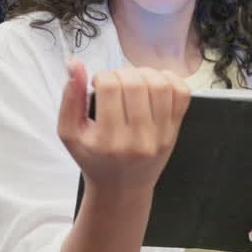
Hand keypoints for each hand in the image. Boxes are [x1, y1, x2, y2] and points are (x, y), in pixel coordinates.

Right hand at [56, 60, 190, 194]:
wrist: (122, 187)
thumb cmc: (93, 158)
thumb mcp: (70, 134)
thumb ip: (69, 98)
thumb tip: (75, 64)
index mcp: (108, 140)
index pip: (110, 88)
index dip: (103, 76)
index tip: (99, 84)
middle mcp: (138, 139)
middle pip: (136, 84)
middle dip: (122, 73)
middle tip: (116, 82)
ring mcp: (160, 135)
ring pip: (160, 85)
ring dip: (145, 73)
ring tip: (134, 80)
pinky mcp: (174, 130)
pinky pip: (181, 94)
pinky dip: (169, 80)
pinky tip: (154, 83)